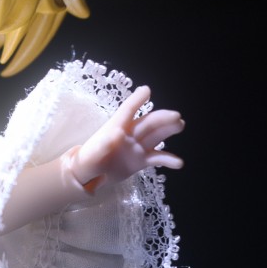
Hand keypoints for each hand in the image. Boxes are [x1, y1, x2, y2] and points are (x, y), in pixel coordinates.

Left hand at [67, 85, 183, 192]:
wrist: (88, 177)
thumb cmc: (86, 161)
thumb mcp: (90, 156)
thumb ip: (102, 146)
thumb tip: (118, 133)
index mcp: (114, 128)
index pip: (127, 111)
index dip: (136, 100)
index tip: (147, 90)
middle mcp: (129, 134)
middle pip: (147, 123)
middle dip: (161, 118)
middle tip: (176, 116)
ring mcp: (136, 147)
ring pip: (155, 136)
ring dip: (168, 130)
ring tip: (180, 124)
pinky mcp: (141, 161)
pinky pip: (156, 158)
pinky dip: (168, 160)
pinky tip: (179, 163)